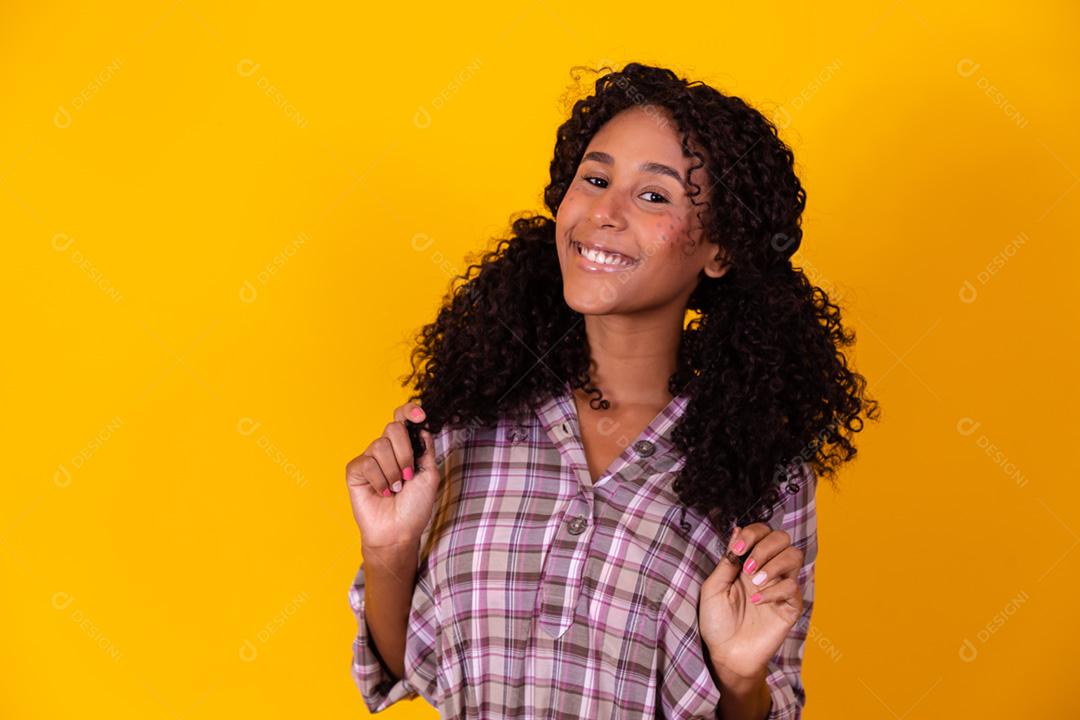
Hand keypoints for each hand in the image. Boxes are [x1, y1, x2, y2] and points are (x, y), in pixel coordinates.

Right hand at [345, 401, 439, 550]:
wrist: (399, 531)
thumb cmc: (415, 507)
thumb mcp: (429, 474)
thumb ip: (426, 448)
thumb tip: (421, 426)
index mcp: (405, 447)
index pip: (402, 418)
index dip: (409, 411)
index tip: (421, 416)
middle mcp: (387, 450)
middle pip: (393, 428)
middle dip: (405, 453)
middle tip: (408, 476)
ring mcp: (370, 459)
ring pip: (380, 446)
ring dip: (393, 472)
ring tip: (395, 489)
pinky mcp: (355, 471)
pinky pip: (367, 463)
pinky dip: (379, 480)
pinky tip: (382, 492)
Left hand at [698, 522, 804, 681]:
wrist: (726, 654)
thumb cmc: (717, 621)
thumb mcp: (713, 587)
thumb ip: (727, 561)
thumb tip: (737, 530)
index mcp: (748, 561)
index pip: (762, 532)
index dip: (753, 534)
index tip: (737, 549)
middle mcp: (767, 570)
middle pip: (782, 538)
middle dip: (765, 546)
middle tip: (747, 568)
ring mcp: (780, 587)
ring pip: (794, 556)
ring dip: (774, 564)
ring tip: (754, 581)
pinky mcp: (790, 607)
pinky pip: (792, 588)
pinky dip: (774, 590)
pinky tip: (757, 601)